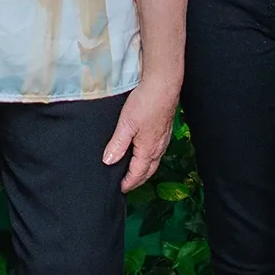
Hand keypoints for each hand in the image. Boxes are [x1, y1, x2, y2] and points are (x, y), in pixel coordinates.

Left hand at [102, 74, 179, 191]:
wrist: (164, 84)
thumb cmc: (146, 102)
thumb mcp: (126, 124)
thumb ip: (117, 145)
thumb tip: (109, 162)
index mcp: (148, 150)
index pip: (137, 173)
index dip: (128, 183)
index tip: (120, 189)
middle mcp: (158, 147)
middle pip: (148, 171)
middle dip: (137, 180)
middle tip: (127, 185)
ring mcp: (163, 139)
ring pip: (154, 161)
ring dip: (144, 170)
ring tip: (134, 172)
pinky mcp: (165, 130)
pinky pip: (158, 151)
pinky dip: (150, 158)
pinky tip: (144, 152)